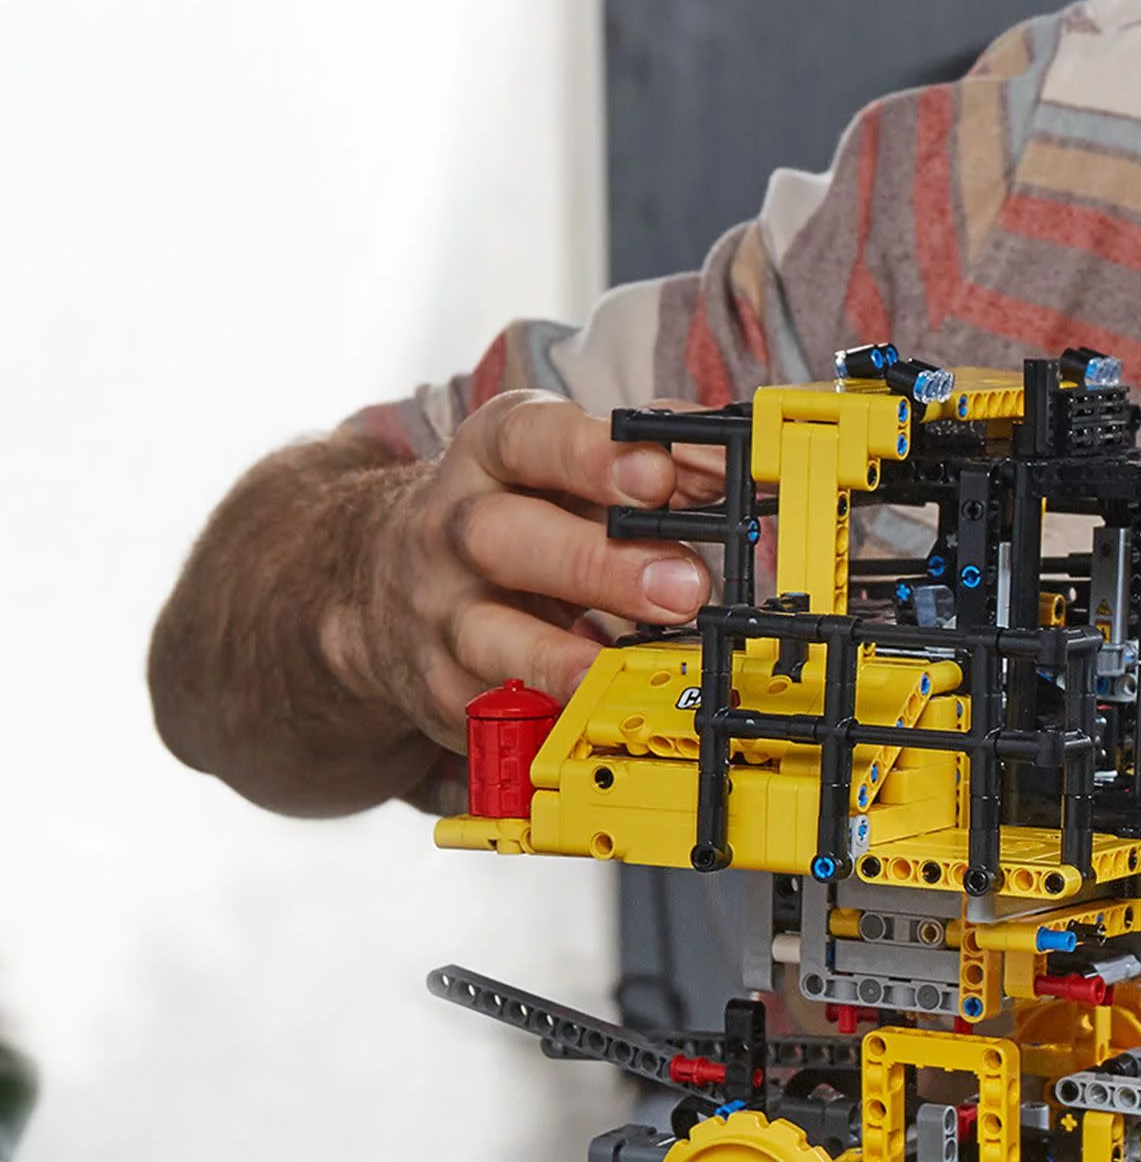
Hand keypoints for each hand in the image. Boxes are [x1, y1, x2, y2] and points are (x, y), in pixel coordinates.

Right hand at [326, 391, 729, 751]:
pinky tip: (591, 722)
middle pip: (502, 537)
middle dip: (597, 563)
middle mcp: (452, 530)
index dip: (591, 455)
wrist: (390, 583)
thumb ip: (655, 457)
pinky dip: (546, 720)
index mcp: (490, 457)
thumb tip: (728, 469)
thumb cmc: (522, 512)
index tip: (659, 473)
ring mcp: (441, 615)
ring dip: (565, 658)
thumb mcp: (571, 468)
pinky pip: (493, 713)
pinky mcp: (445, 689)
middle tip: (684, 586)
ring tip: (631, 669)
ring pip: (486, 635)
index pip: (528, 439)